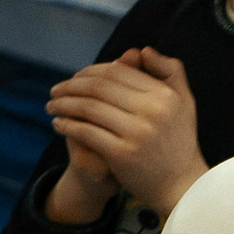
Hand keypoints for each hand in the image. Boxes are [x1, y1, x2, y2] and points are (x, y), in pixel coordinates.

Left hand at [45, 48, 209, 214]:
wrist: (180, 182)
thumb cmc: (176, 139)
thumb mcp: (182, 101)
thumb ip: (168, 72)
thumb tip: (141, 50)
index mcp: (165, 94)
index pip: (117, 72)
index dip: (89, 72)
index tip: (74, 77)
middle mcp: (153, 110)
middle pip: (98, 87)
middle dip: (70, 86)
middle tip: (54, 90)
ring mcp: (137, 132)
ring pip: (87, 108)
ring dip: (62, 104)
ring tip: (51, 105)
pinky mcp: (122, 153)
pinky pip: (85, 131)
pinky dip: (66, 124)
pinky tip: (57, 123)